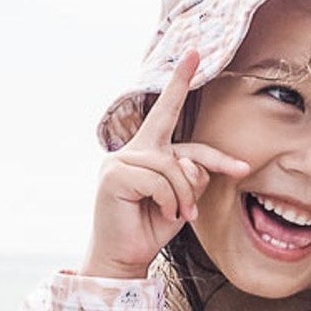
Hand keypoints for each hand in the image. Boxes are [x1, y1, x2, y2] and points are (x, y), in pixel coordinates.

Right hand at [83, 49, 250, 278]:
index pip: (170, 115)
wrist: (124, 256)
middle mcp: (134, 149)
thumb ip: (192, 177)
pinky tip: (163, 214)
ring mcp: (120, 160)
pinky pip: (160, 181)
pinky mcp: (115, 174)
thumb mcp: (182, 200)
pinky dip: (170, 202)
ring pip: (174, 166)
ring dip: (185, 196)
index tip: (195, 56)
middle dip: (178, 84)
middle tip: (194, 53)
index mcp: (149, 151)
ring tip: (179, 215)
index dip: (180, 85)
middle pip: (169, 120)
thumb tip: (196, 164)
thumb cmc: (151, 227)